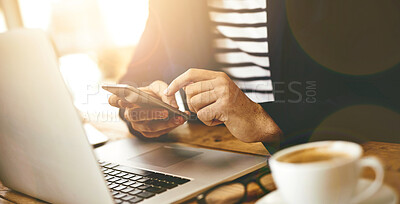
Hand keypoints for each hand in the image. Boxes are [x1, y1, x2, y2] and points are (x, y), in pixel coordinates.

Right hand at [109, 80, 186, 137]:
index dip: (116, 101)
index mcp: (126, 100)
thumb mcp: (158, 87)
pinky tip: (179, 121)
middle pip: (135, 115)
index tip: (123, 100)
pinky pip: (156, 132)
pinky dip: (169, 127)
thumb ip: (164, 91)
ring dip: (165, 123)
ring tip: (179, 118)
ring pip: (148, 126)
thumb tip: (172, 104)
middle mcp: (129, 113)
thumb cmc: (154, 93)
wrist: (159, 103)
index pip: (114, 100)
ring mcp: (136, 124)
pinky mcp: (146, 132)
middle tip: (165, 112)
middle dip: (151, 114)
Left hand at [164, 68, 280, 142]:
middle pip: (190, 92)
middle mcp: (221, 82)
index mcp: (219, 77)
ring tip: (216, 114)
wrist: (257, 121)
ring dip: (202, 114)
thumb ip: (205, 88)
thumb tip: (182, 87)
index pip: (191, 73)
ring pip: (194, 104)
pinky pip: (202, 115)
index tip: (169, 91)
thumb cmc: (236, 110)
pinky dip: (208, 121)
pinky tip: (220, 120)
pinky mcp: (225, 106)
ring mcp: (223, 93)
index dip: (177, 82)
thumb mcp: (221, 93)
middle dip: (194, 105)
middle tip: (208, 110)